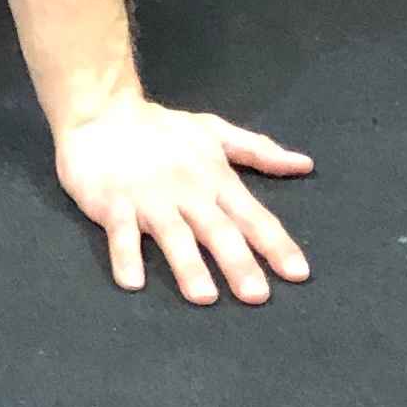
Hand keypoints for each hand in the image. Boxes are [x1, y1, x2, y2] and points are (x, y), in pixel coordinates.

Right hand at [52, 102, 312, 305]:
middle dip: (238, 263)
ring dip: (188, 265)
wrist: (101, 110)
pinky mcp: (113, 203)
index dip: (274, 243)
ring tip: (204, 296)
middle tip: (257, 296)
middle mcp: (186, 191)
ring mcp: (148, 197)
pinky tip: (133, 282)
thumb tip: (305, 164)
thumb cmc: (162, 129)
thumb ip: (258, 151)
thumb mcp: (214, 132)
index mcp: (214, 177)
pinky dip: (125, 256)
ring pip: (173, 234)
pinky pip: (120, 232)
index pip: (251, 215)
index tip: (298, 273)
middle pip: (217, 230)